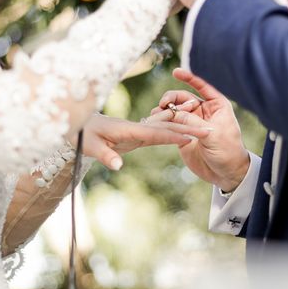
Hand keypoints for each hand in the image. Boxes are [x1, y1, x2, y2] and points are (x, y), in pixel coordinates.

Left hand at [79, 112, 209, 170]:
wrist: (78, 122)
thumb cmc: (82, 134)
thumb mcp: (90, 146)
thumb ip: (106, 155)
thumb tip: (118, 166)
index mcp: (128, 129)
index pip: (155, 133)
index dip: (173, 135)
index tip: (191, 137)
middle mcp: (137, 126)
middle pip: (167, 126)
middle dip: (188, 127)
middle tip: (210, 130)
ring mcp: (138, 128)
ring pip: (166, 126)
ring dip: (185, 124)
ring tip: (205, 124)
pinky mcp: (137, 133)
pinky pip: (159, 130)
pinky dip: (174, 128)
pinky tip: (184, 129)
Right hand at [147, 68, 249, 191]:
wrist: (226, 173)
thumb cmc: (227, 151)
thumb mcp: (211, 134)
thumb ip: (192, 121)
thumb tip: (171, 111)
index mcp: (216, 105)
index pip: (202, 86)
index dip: (189, 77)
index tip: (176, 71)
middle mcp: (203, 111)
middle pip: (183, 97)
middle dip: (171, 98)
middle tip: (164, 104)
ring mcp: (192, 122)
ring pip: (174, 110)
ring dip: (164, 110)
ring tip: (156, 114)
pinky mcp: (183, 134)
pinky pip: (170, 124)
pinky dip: (162, 122)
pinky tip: (155, 122)